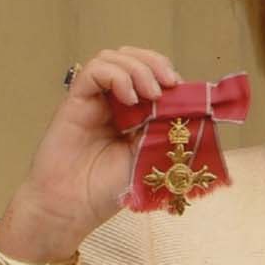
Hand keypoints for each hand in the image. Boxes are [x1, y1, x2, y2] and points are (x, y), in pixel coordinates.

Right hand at [2, 47, 180, 258]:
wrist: (72, 207)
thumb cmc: (109, 188)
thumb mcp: (151, 155)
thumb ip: (166, 129)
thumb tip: (192, 106)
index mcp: (135, 113)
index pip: (152, 74)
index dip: (168, 74)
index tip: (183, 89)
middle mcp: (114, 101)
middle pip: (133, 57)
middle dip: (155, 63)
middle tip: (169, 83)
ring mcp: (94, 100)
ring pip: (113, 57)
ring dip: (138, 68)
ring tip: (151, 94)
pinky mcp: (75, 102)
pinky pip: (94, 71)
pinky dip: (116, 76)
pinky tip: (130, 99)